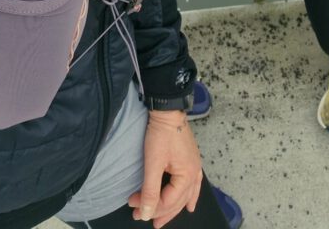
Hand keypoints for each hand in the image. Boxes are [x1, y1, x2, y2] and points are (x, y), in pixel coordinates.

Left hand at [128, 110, 201, 226]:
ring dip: (171, 208)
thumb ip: (150, 190)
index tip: (133, 205)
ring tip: (161, 220)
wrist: (168, 110)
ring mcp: (194, 166)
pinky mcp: (191, 160)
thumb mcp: (153, 163)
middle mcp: (194, 174)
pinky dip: (190, 197)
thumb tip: (145, 214)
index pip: (168, 202)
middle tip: (141, 216)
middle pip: (177, 201)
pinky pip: (193, 185)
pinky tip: (190, 205)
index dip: (150, 207)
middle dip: (158, 210)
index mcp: (187, 176)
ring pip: (185, 196)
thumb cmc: (161, 134)